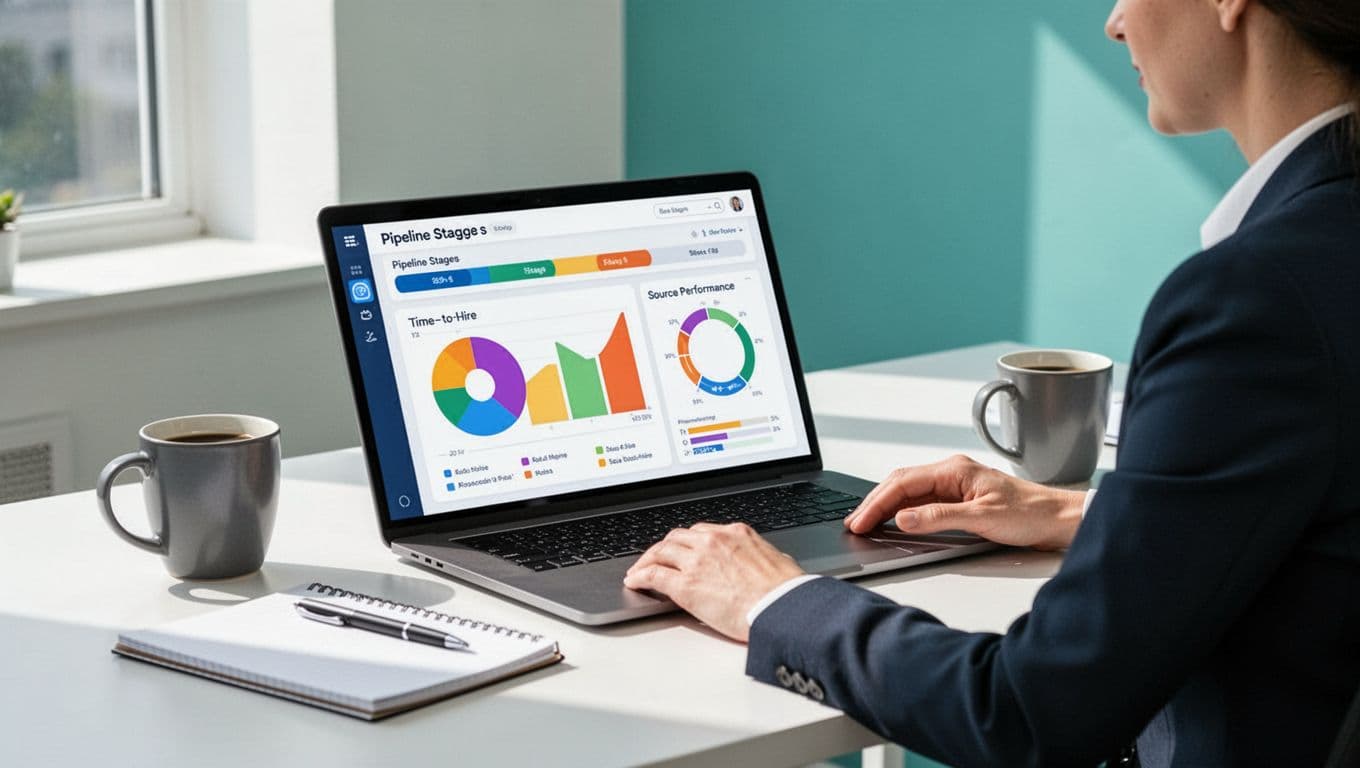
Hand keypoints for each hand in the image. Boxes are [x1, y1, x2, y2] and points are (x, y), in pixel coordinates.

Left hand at [623, 523, 804, 641]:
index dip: (687, 542)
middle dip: (664, 548)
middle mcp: (713, 541)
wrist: (782, 608)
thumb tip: (765, 563)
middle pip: (677, 538)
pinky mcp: (685, 585)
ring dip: (647, 560)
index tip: (682, 550)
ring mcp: (697, 561)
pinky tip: (634, 581)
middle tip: (656, 558)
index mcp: (736, 533)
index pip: (701, 532)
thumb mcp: (778, 561)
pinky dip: (640, 576)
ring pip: (661, 552)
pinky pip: (653, 574)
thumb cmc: (786, 592)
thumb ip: (762, 558)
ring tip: (640, 569)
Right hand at [845, 455, 1085, 549]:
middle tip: (855, 524)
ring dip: (886, 506)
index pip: (903, 483)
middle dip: (874, 503)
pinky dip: (902, 510)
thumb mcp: (982, 518)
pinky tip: (895, 521)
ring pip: (909, 490)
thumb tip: (903, 518)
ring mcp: (955, 484)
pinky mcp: (961, 498)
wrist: (1058, 519)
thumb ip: (939, 517)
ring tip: (866, 523)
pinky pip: (922, 500)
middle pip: (900, 483)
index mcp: (954, 470)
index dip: (877, 504)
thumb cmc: (1030, 514)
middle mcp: (952, 472)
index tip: (861, 522)